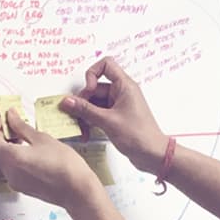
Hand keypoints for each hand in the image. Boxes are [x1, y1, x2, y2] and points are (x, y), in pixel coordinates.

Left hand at [0, 106, 98, 210]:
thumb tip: (10, 116)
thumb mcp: (42, 139)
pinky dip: (14, 157)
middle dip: (0, 135)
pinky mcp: (21, 187)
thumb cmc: (64, 165)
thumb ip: (21, 127)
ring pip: (1, 159)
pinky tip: (31, 152)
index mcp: (10, 157)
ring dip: (7, 146)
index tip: (4, 120)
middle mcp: (8, 171)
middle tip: (16, 126)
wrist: (77, 191)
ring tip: (26, 138)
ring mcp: (14, 181)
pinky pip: (10, 169)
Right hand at [59, 56, 168, 175]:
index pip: (106, 65)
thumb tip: (67, 101)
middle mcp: (121, 92)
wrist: (152, 154)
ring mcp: (118, 105)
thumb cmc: (138, 135)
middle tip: (76, 116)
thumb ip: (85, 110)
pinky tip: (86, 133)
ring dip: (85, 115)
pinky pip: (98, 113)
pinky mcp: (116, 117)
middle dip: (83, 102)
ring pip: (94, 103)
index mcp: (124, 86)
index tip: (89, 91)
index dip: (92, 74)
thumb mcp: (108, 121)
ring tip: (81, 129)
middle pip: (95, 88)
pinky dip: (91, 121)